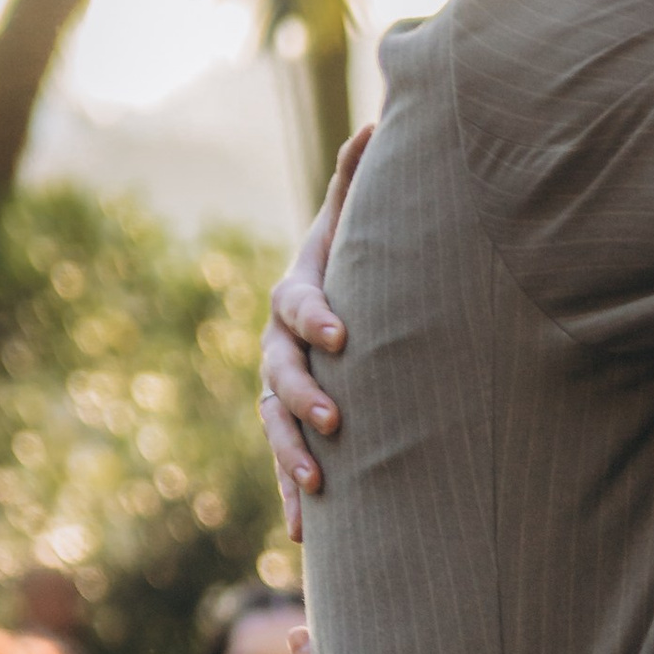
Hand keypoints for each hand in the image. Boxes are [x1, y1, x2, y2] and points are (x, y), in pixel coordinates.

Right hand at [260, 126, 371, 538]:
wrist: (338, 318)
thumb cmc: (359, 266)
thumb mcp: (358, 226)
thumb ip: (360, 182)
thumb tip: (379, 117)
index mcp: (297, 294)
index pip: (298, 302)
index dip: (317, 316)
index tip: (343, 336)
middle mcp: (279, 345)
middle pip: (279, 370)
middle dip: (304, 395)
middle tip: (334, 419)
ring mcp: (279, 392)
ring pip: (273, 423)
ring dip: (291, 453)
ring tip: (318, 483)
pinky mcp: (290, 433)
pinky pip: (284, 467)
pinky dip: (293, 499)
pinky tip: (306, 535)